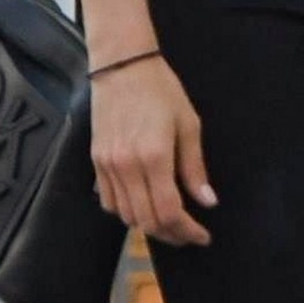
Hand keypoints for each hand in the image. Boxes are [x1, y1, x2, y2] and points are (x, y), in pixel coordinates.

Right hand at [91, 55, 215, 247]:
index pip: (168, 212)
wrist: (122, 66)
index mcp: (154, 157)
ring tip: (170, 222)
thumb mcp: (189, 124)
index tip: (202, 236)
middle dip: (171, 234)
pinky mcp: (96, 161)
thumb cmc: (161, 90)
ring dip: (149, 226)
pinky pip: (109, 201)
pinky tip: (143, 205)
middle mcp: (127, 166)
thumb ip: (195, 168)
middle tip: (189, 234)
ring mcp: (107, 166)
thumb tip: (207, 202)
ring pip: (126, 216)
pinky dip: (127, 212)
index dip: (187, 231)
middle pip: (146, 221)